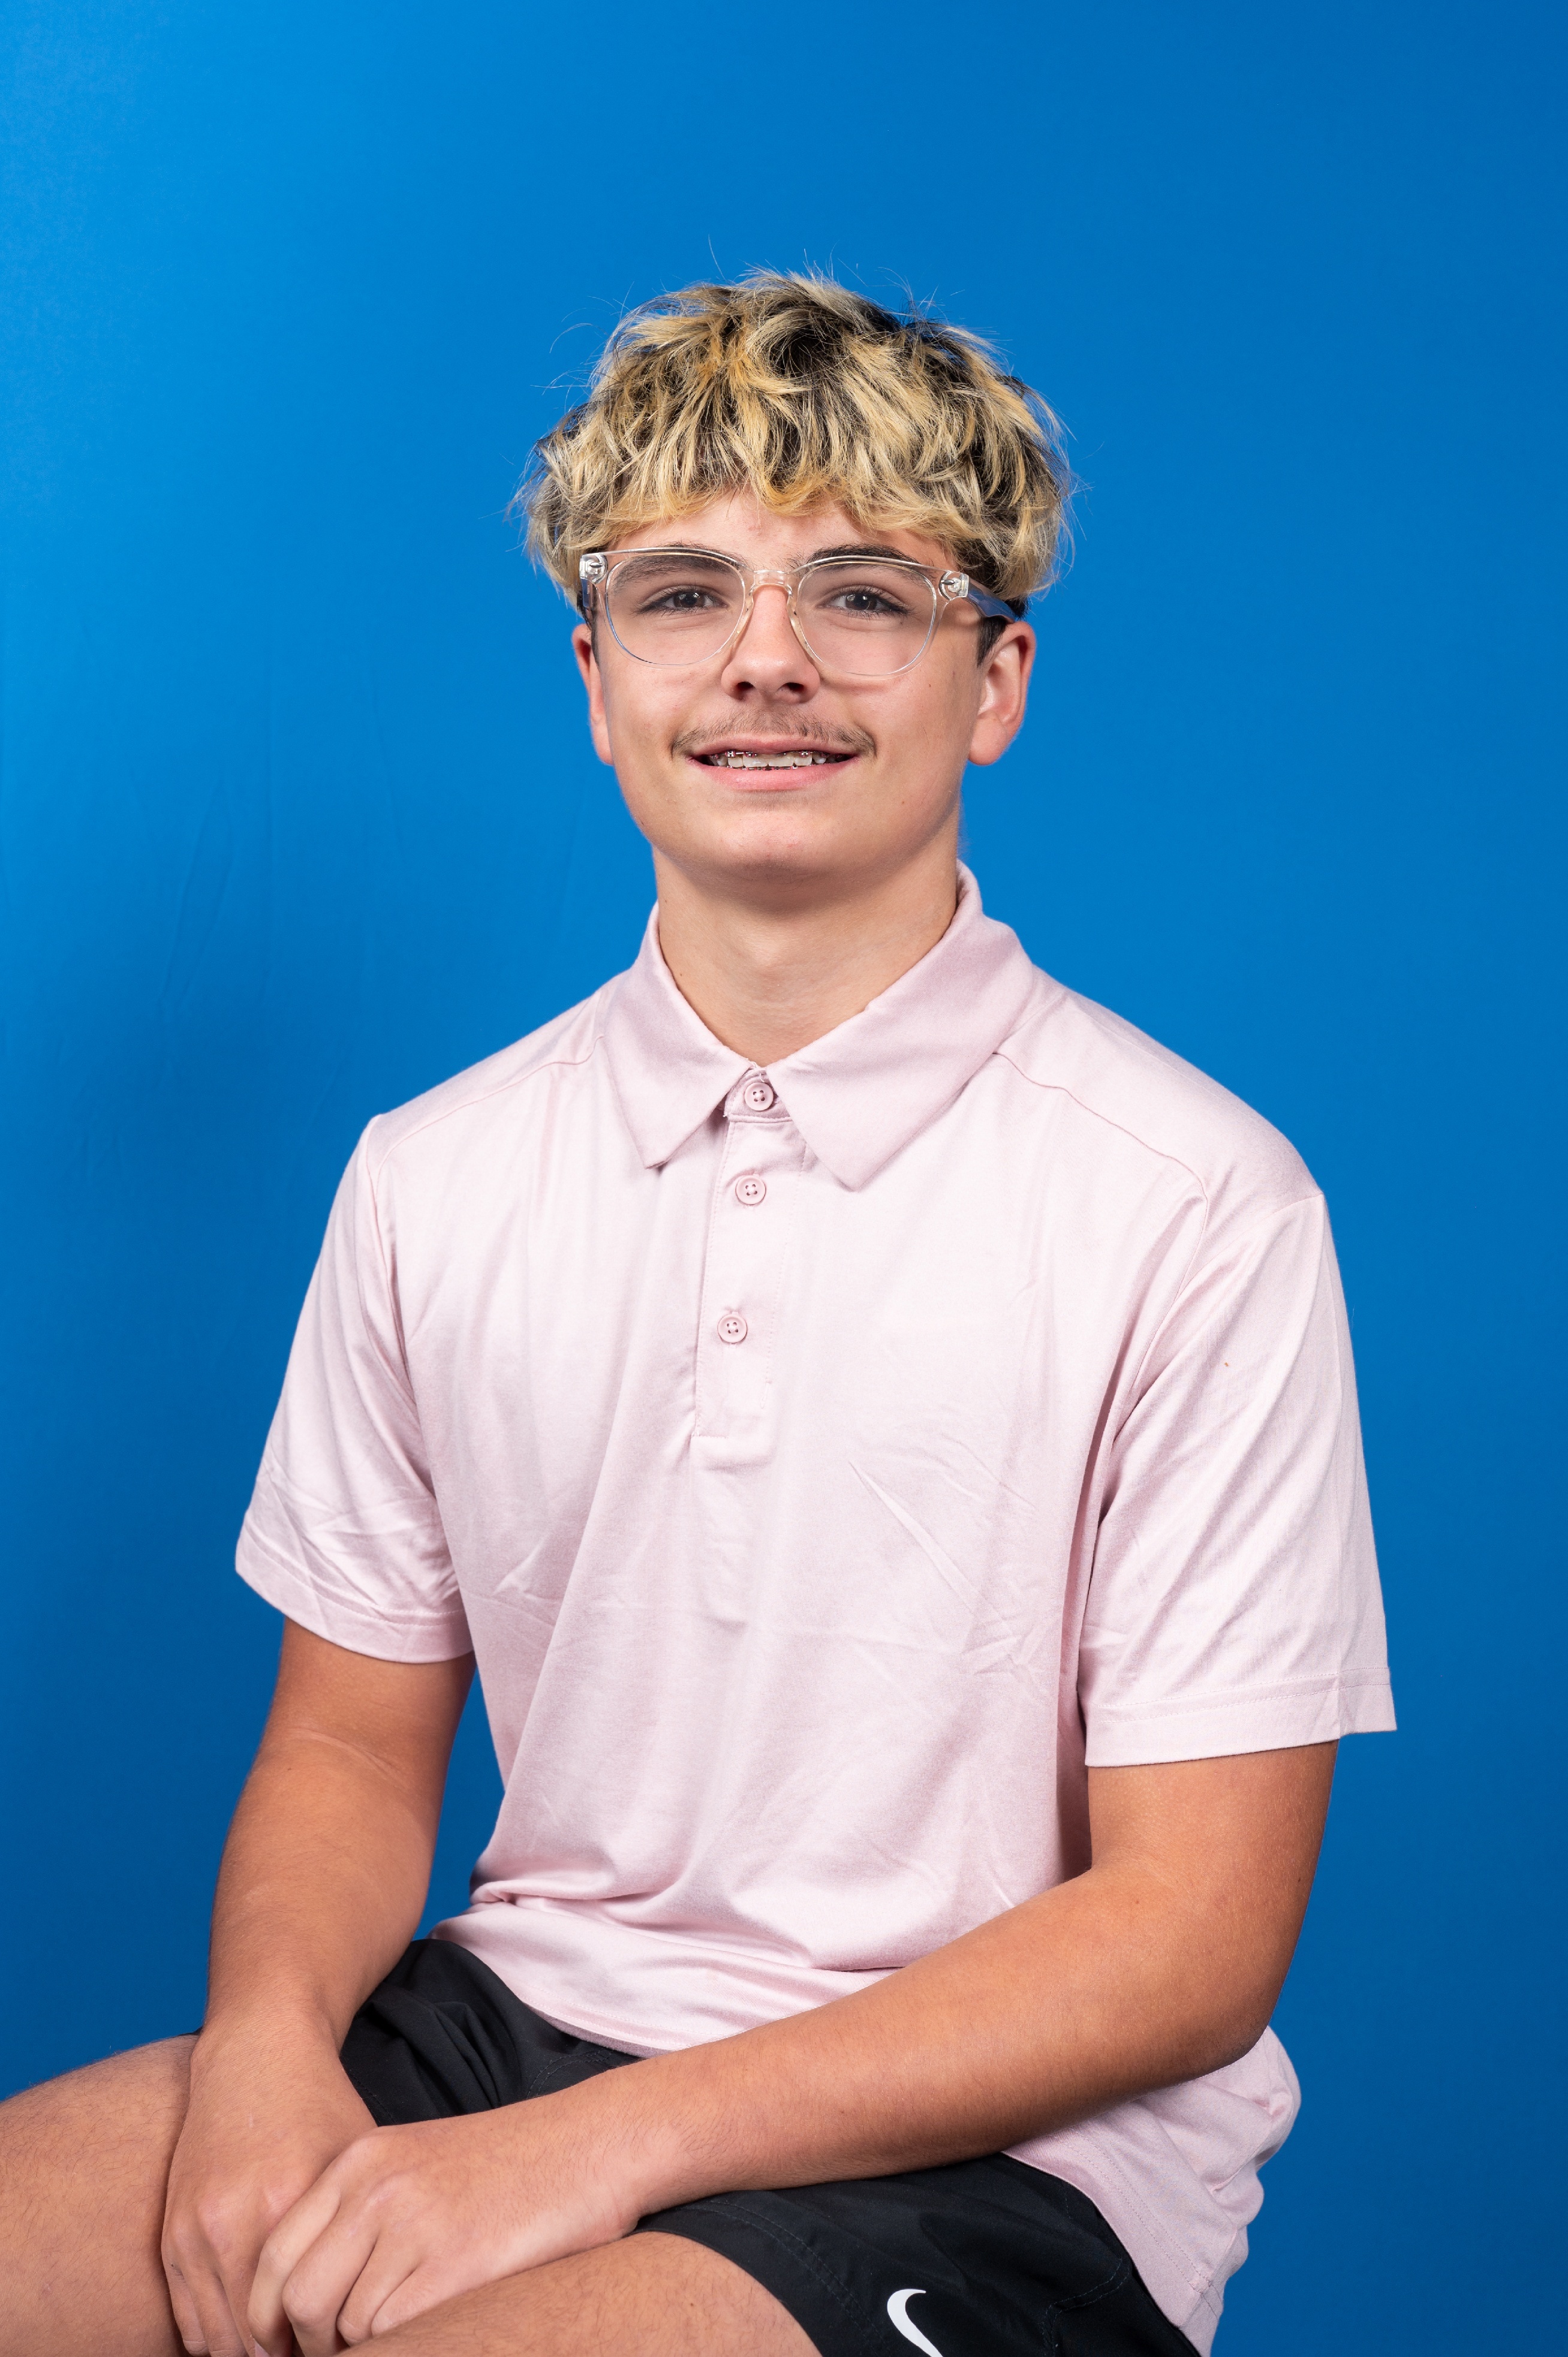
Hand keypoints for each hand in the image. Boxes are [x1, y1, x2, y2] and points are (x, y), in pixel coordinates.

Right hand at [161, 2017, 375, 2356]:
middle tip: (313, 2345)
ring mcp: (194, 2232)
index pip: (300, 2327)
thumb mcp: (357, 2164)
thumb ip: (358, 2239)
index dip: (322, 2348)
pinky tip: (251, 2327)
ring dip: (249, 2353)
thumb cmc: (320, 2107)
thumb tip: (369, 2315)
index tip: (339, 2342)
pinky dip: (217, 2337)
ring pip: (217, 2342)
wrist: (257, 2054)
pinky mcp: (172, 2233)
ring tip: (287, 2343)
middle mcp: (232, 2226)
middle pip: (254, 2345)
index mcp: (288, 2210)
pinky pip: (187, 2321)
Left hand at [247, 2079, 650, 2355]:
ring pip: (342, 2325)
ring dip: (360, 2348)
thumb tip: (311, 2302)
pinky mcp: (451, 2265)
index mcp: (360, 2163)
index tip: (285, 2347)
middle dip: (306, 2346)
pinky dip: (403, 2344)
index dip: (268, 2316)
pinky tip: (433, 2330)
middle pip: (295, 2297)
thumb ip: (361, 2217)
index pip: (274, 2255)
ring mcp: (413, 2225)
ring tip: (400, 2336)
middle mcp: (375, 2190)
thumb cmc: (511, 2166)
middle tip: (337, 2356)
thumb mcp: (417, 2168)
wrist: (593, 2144)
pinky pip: (392, 2332)